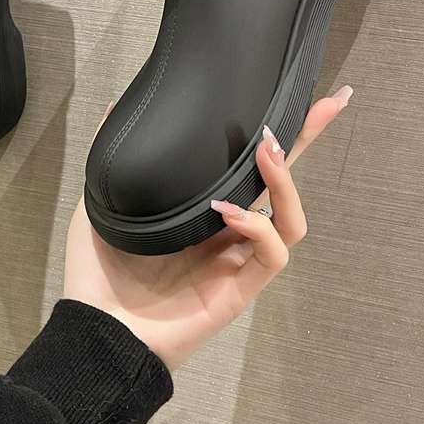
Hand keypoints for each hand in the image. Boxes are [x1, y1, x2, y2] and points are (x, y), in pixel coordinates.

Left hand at [64, 86, 353, 369]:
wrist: (97, 328)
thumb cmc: (99, 270)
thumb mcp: (100, 202)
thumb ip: (111, 159)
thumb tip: (114, 107)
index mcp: (202, 208)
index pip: (247, 166)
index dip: (276, 135)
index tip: (304, 95)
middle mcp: (227, 229)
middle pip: (282, 183)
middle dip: (308, 142)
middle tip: (327, 105)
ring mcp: (236, 258)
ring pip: (289, 218)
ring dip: (284, 181)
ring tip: (266, 150)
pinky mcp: (239, 288)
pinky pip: (271, 253)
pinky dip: (258, 226)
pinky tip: (228, 211)